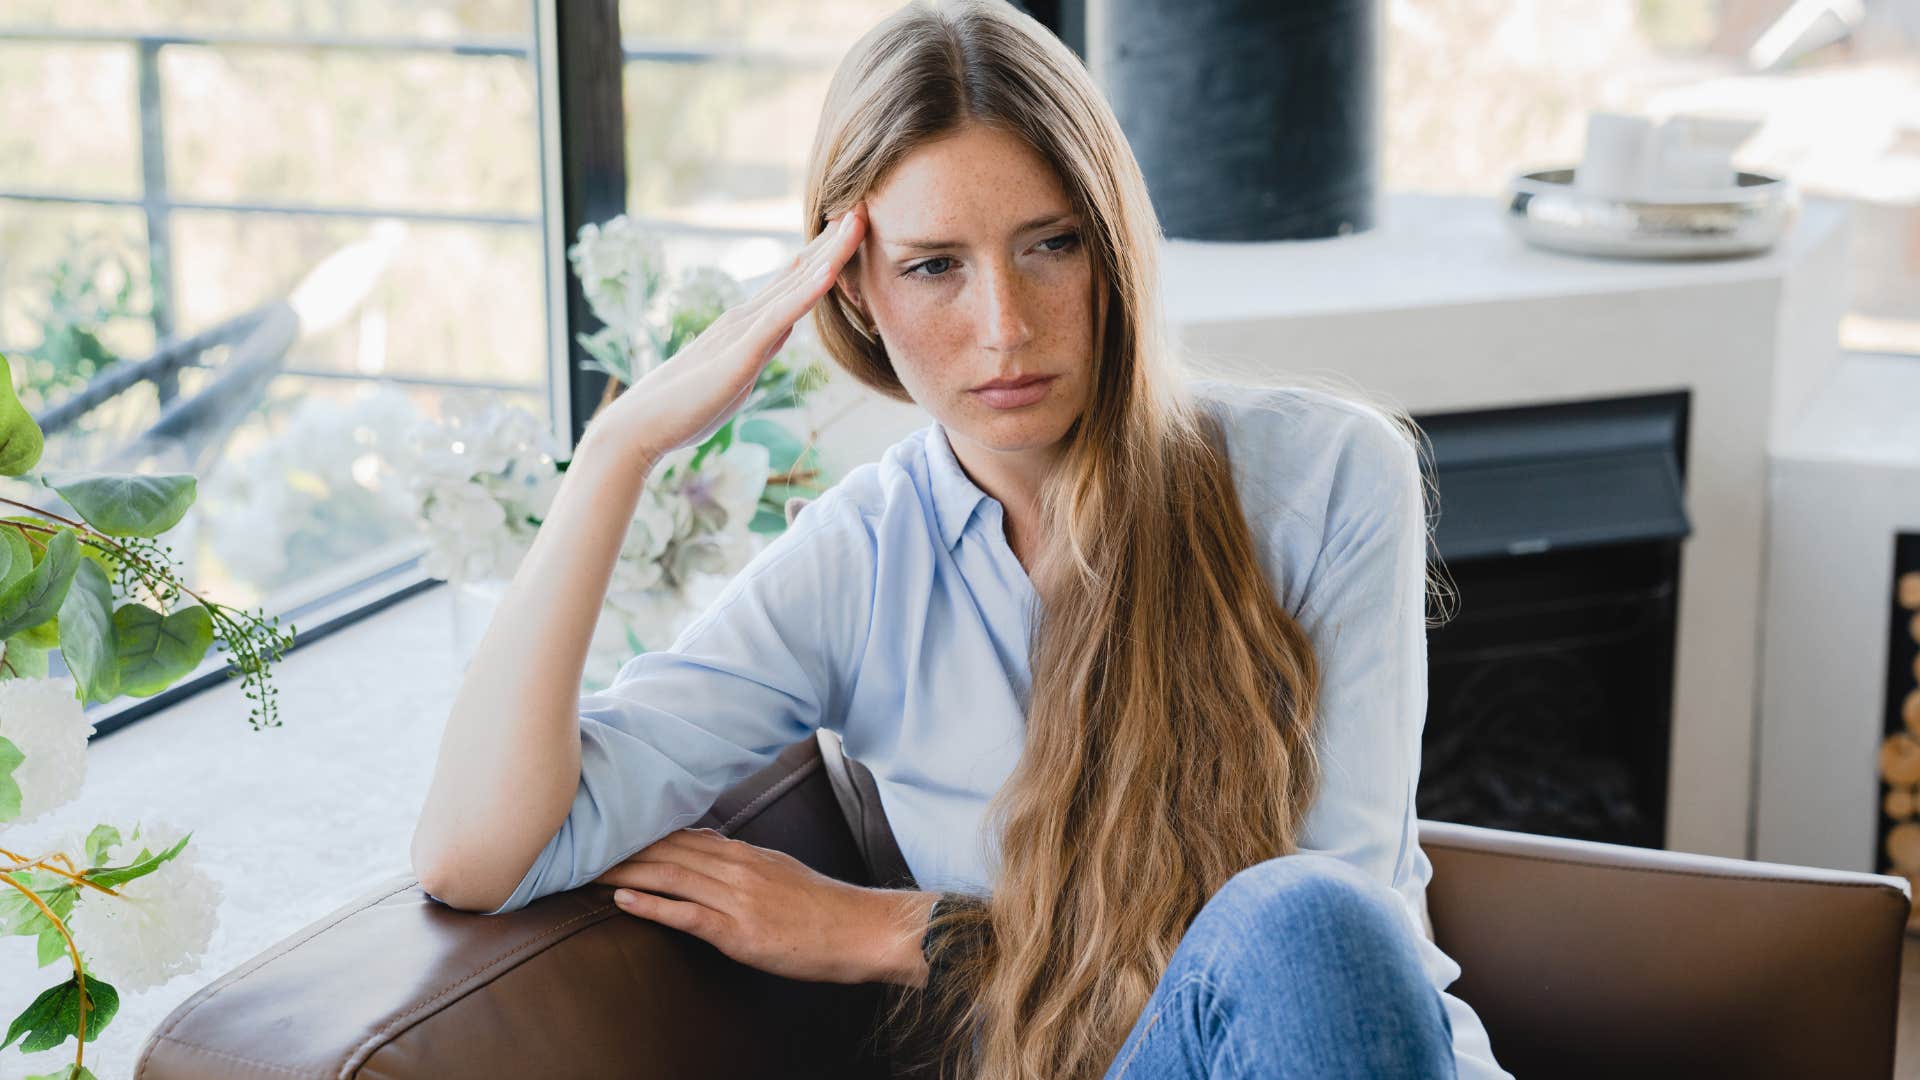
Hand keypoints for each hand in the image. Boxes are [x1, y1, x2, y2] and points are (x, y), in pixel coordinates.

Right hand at [585, 203, 867, 463]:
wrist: (641, 425)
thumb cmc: (684, 407)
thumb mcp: (736, 373)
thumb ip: (760, 349)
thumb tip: (783, 332)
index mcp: (746, 325)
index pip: (793, 283)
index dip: (823, 256)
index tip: (851, 230)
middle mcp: (745, 318)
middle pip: (799, 274)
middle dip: (834, 243)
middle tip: (864, 208)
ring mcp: (742, 331)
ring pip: (795, 286)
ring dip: (829, 254)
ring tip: (857, 221)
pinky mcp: (740, 352)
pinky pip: (780, 317)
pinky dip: (807, 293)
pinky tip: (830, 271)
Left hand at [594, 827, 932, 985]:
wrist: (861, 930)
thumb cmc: (823, 909)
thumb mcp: (782, 874)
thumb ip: (744, 865)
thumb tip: (711, 857)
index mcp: (746, 856)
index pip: (684, 836)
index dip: (642, 833)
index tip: (609, 830)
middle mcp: (737, 869)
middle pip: (668, 851)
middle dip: (622, 848)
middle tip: (581, 844)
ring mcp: (737, 899)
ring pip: (671, 876)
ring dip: (625, 872)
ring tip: (588, 869)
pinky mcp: (739, 931)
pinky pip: (687, 915)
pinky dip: (651, 906)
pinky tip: (623, 901)